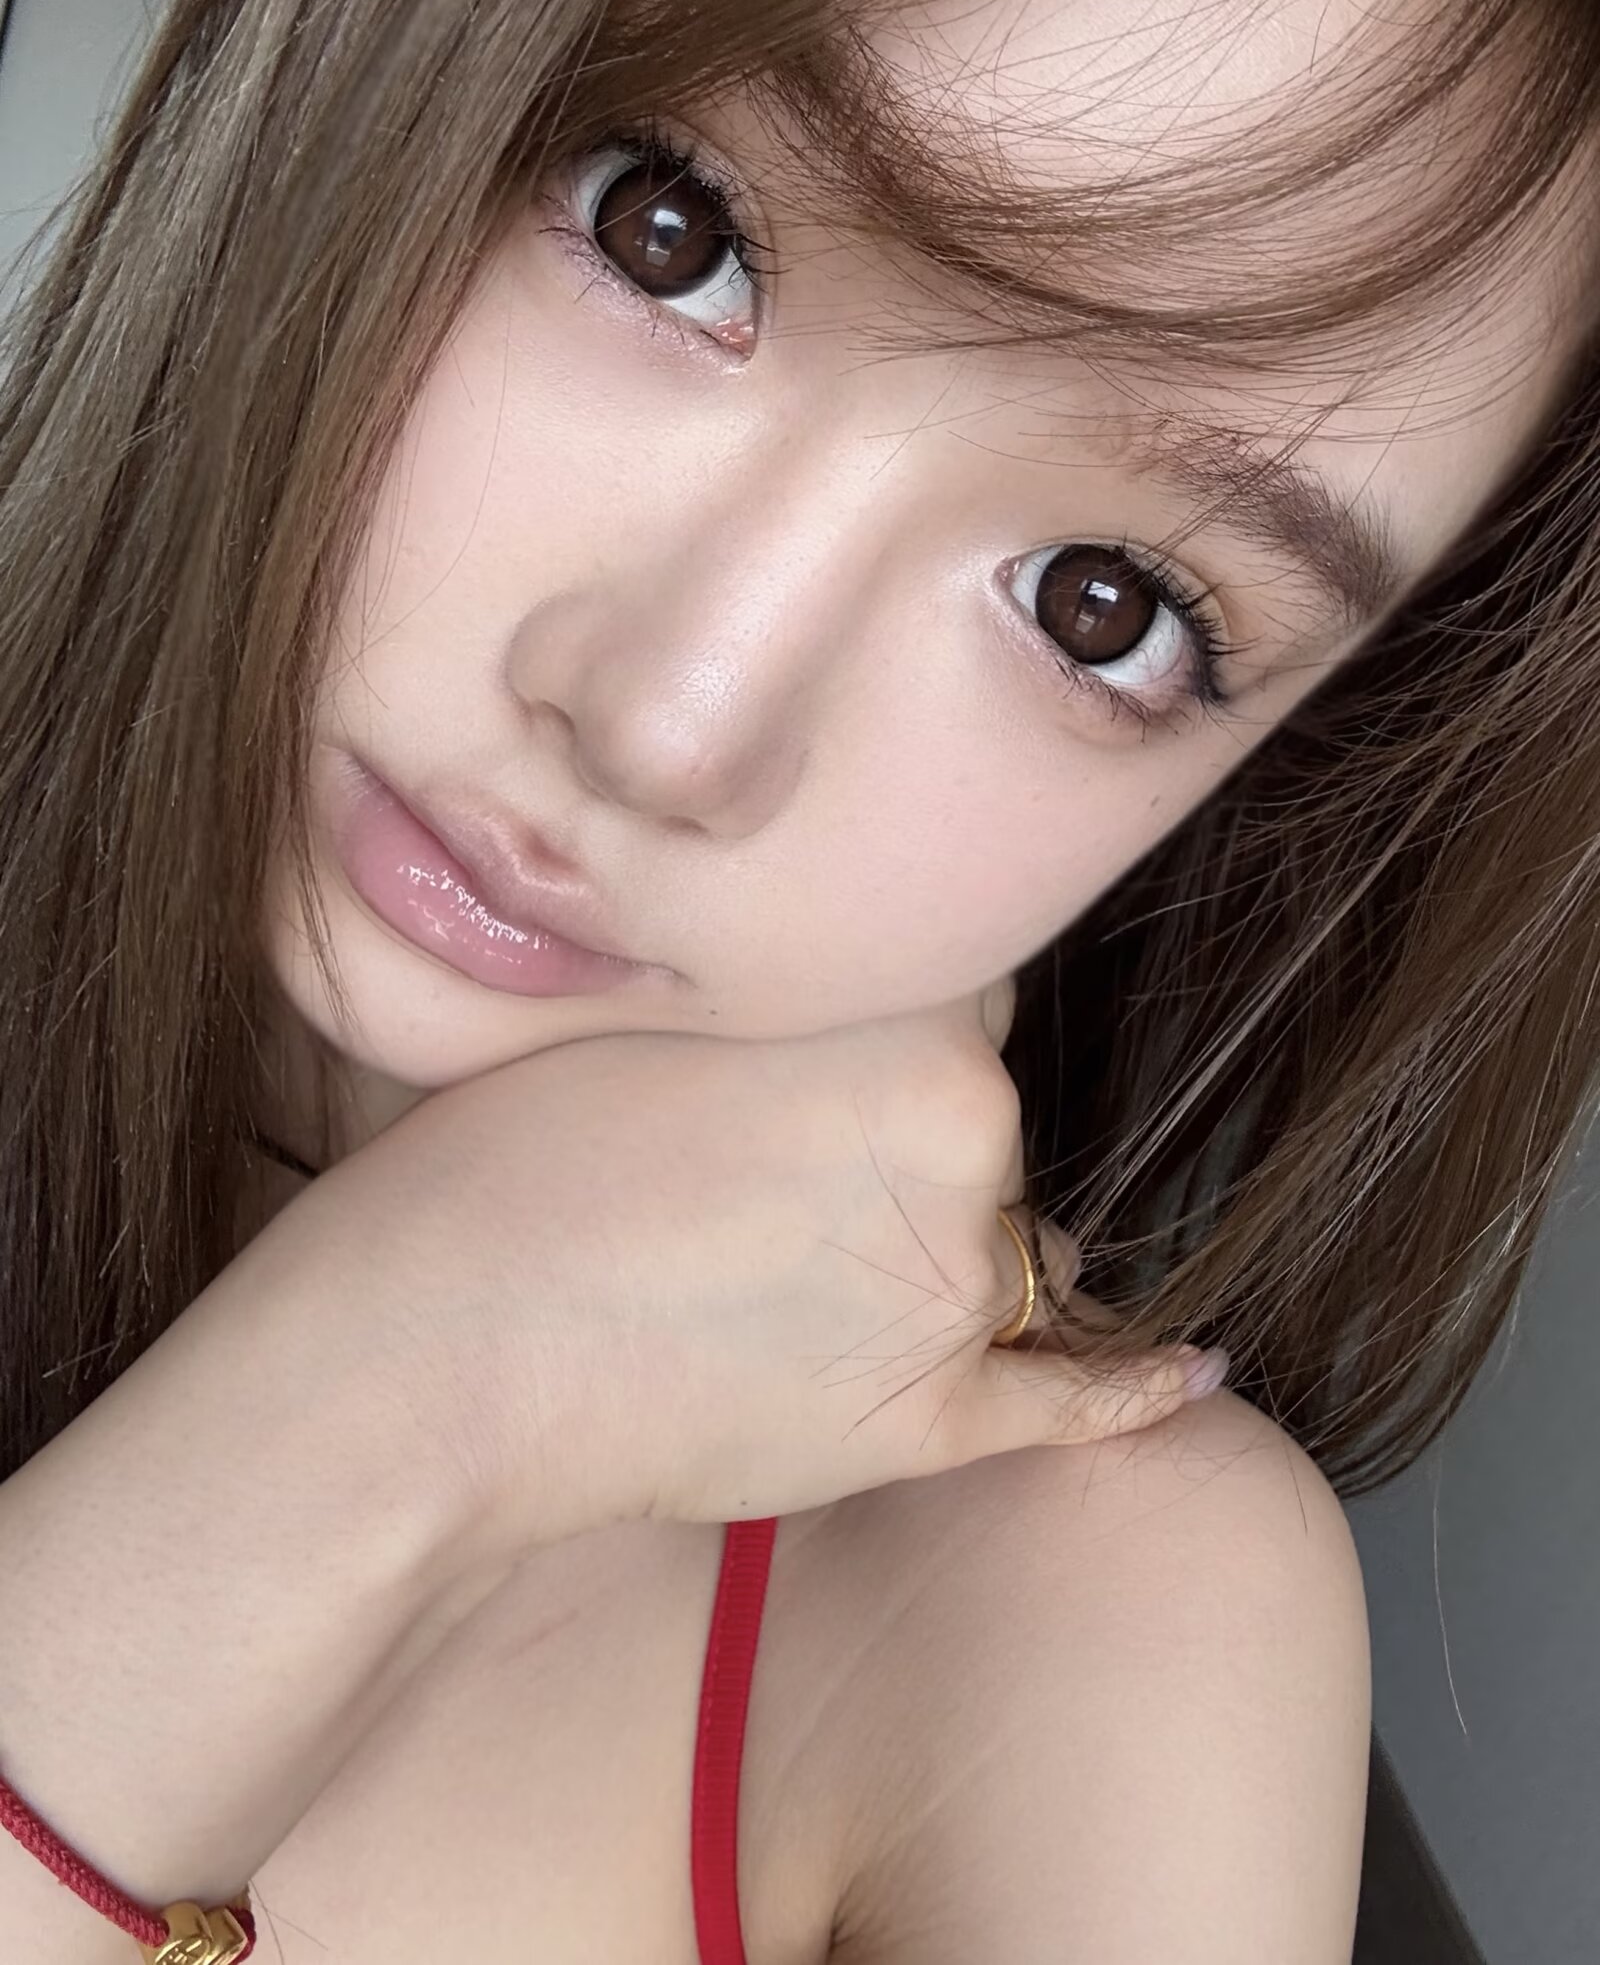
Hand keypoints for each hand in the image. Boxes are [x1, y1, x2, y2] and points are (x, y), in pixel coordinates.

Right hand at [318, 979, 1216, 1559]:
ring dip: (946, 1250)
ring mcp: (959, 1289)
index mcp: (911, 1013)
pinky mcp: (934, 1419)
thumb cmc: (509, 1161)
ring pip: (1006, 1245)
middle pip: (984, 1125)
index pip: (959, 1001)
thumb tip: (848, 1025)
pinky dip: (1132, 1387)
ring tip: (804, 1276)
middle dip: (908, 1143)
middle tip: (772, 1180)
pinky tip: (1188, 1371)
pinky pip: (1070, 1396)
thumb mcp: (652, 1010)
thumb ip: (790, 1003)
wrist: (442, 1348)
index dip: (880, 1034)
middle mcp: (969, 1136)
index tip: (818, 1066)